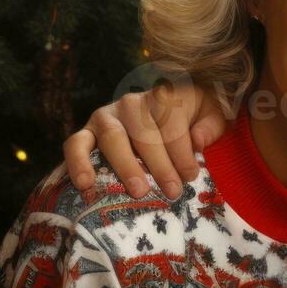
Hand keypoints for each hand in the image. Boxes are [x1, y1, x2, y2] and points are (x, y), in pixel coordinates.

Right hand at [63, 81, 228, 198]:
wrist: (160, 113)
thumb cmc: (191, 119)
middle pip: (144, 133)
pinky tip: (85, 184)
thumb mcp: (211, 115)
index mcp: (163, 96)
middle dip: (160, 165)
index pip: (172, 123)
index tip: (191, 176)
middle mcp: (132, 102)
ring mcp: (106, 115)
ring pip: (112, 138)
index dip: (182, 151)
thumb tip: (199, 140)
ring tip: (138, 191)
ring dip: (126, 166)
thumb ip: (210, 125)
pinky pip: (75, 143)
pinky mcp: (87, 131)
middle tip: (172, 191)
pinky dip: (77, 162)